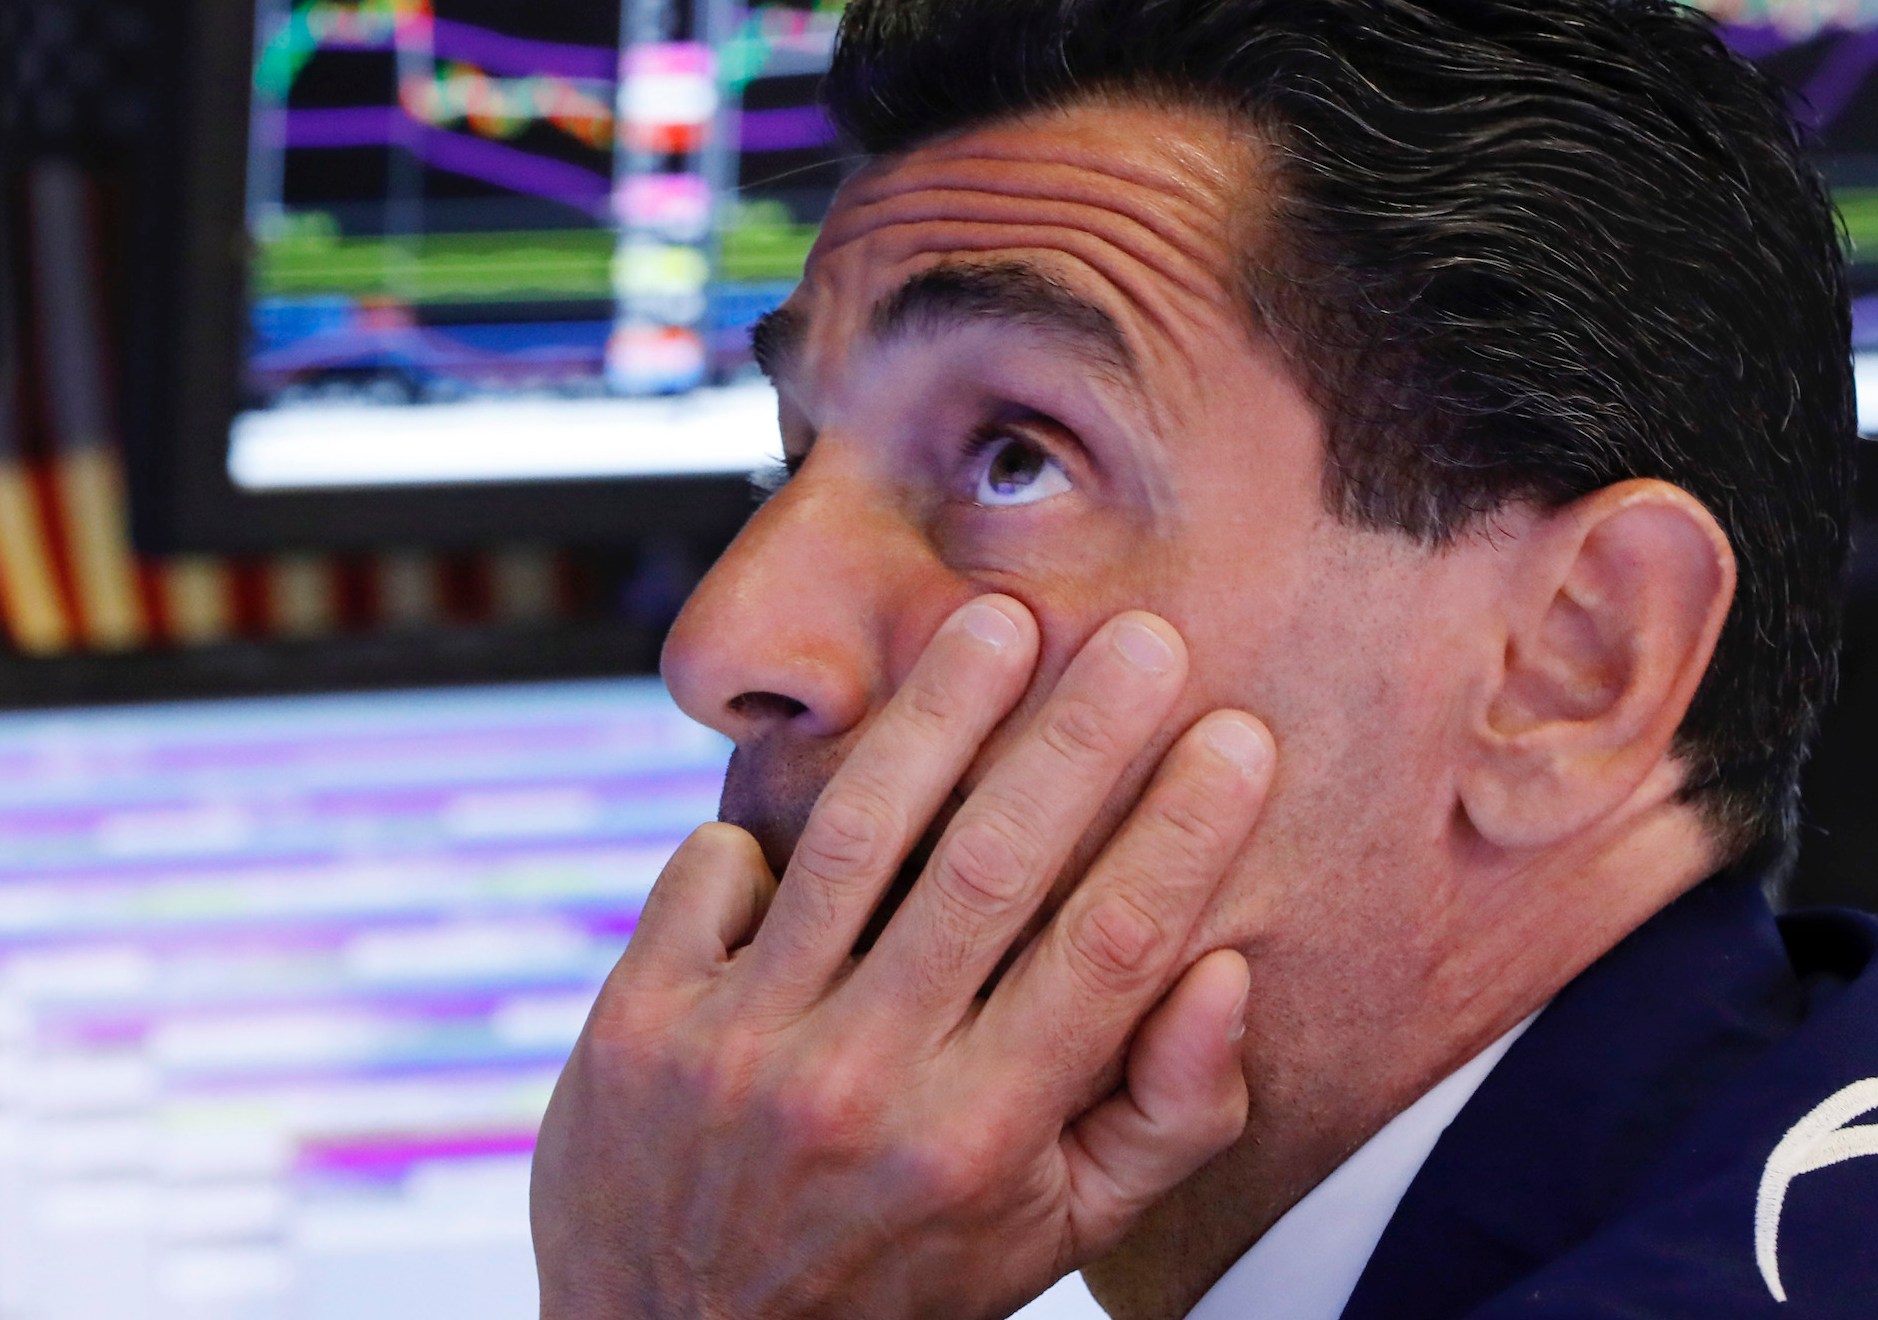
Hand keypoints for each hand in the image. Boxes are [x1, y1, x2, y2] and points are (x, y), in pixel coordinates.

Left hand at [532, 596, 1275, 1319]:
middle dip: (1082, 736)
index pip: (1107, 952)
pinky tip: (820, 785)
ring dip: (937, 713)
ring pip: (856, 837)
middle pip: (995, 868)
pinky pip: (717, 868)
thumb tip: (1223, 971)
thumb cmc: (897, 1275)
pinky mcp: (640, 1024)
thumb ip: (1162, 1117)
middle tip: (1145, 636)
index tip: (1238, 735)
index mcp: (983, 1144)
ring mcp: (741, 1053)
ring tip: (999, 623)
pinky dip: (767, 822)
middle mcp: (864, 1090)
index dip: (1183, 832)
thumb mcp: (1051, 1236)